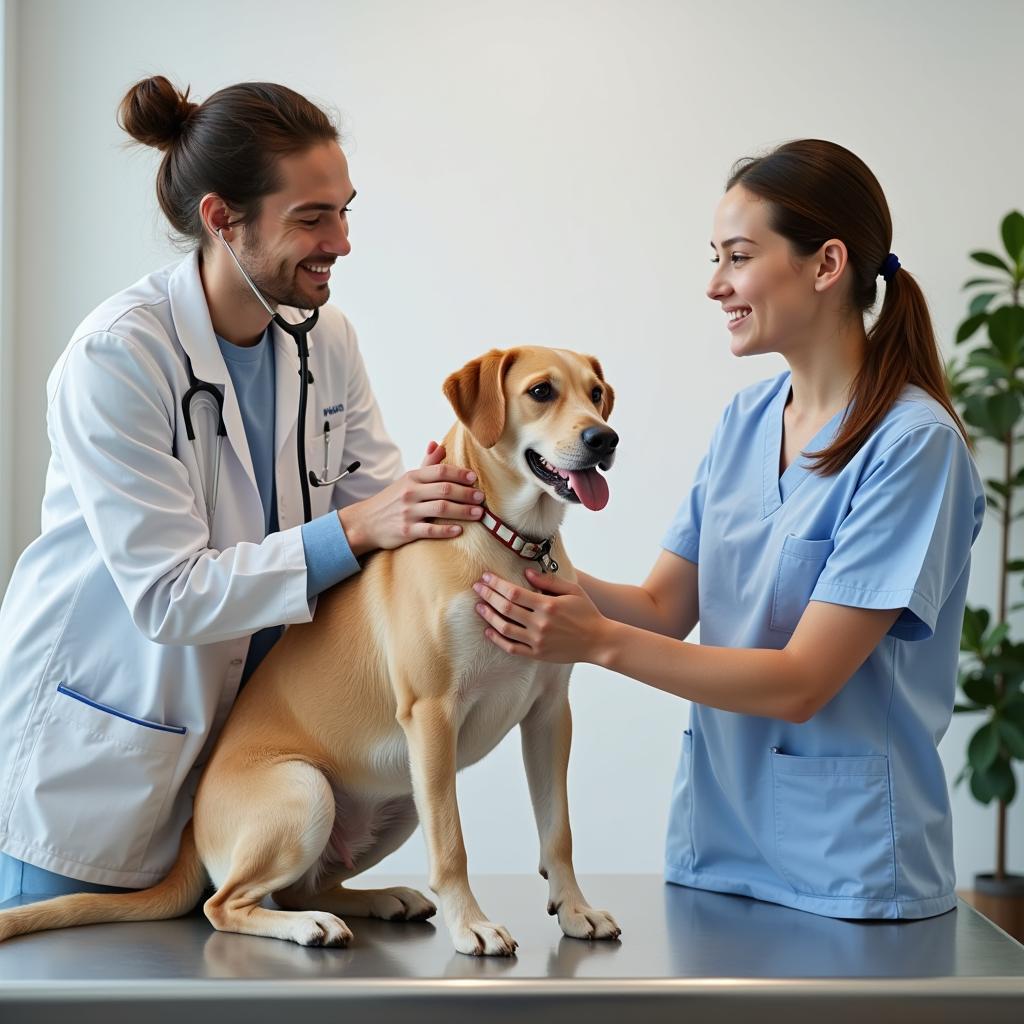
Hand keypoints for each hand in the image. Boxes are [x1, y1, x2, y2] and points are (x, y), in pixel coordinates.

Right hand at [340, 441, 484, 555]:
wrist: (365, 522)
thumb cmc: (392, 499)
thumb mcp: (407, 479)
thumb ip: (426, 464)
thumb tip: (438, 444)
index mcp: (413, 477)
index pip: (440, 471)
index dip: (460, 474)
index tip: (475, 478)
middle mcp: (411, 493)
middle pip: (445, 489)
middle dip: (466, 493)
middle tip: (481, 498)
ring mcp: (408, 512)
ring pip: (441, 509)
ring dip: (463, 511)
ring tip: (478, 514)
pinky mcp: (407, 530)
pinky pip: (430, 530)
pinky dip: (446, 530)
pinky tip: (459, 530)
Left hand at [472, 567, 608, 662]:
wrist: (598, 641)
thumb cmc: (587, 612)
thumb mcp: (572, 590)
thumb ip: (549, 581)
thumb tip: (527, 572)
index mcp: (548, 605)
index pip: (514, 592)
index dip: (497, 584)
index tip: (486, 577)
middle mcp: (540, 623)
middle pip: (505, 608)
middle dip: (488, 596)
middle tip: (476, 587)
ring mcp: (537, 641)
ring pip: (505, 628)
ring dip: (489, 616)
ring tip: (479, 606)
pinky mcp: (537, 654)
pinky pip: (512, 648)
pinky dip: (497, 639)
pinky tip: (488, 630)